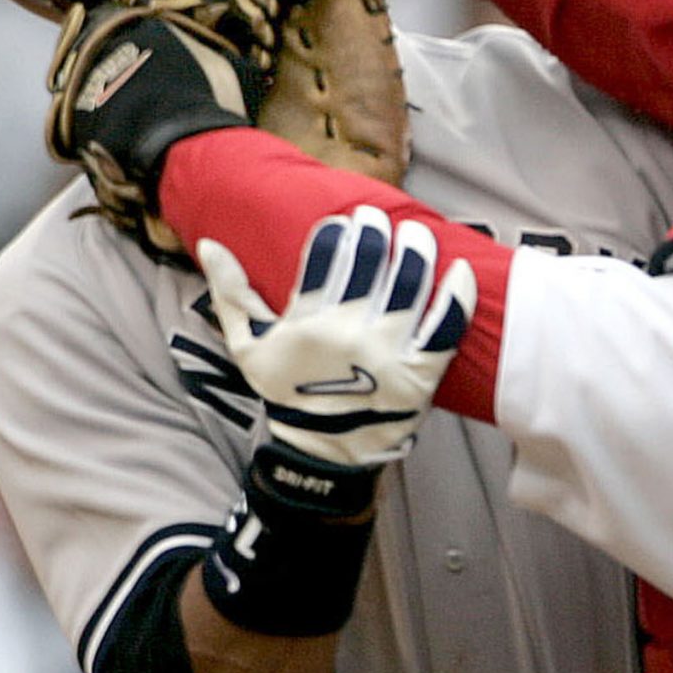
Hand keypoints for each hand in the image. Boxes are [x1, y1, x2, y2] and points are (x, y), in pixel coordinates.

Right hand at [198, 208, 475, 471]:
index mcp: (308, 322)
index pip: (328, 254)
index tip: (345, 222)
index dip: (339, 230)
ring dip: (417, 250)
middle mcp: (349, 333)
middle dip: (375, 229)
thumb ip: (231, 293)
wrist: (323, 453)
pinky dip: (457, 297)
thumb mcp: (247, 347)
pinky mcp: (421, 376)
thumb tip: (210, 244)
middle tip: (377, 218)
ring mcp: (389, 355)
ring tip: (415, 234)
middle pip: (371, 261)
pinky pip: (445, 329)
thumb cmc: (286, 394)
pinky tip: (462, 270)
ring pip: (411, 286)